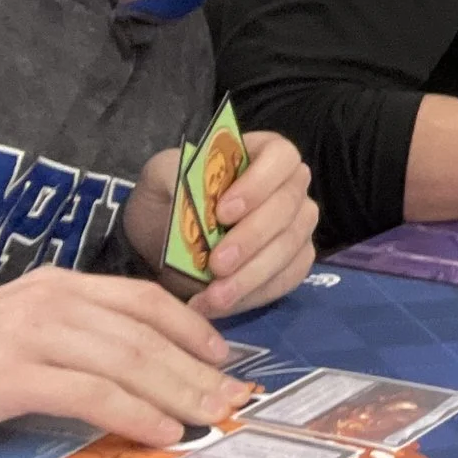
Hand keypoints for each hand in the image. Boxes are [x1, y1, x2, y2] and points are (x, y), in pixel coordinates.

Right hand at [0, 266, 252, 457]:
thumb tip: (145, 363)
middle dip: (198, 368)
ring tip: (214, 418)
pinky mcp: (9, 377)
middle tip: (238, 398)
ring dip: (179, 392)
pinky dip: (134, 413)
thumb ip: (77, 335)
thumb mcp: (26, 332)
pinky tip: (164, 432)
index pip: (143, 299)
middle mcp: (50, 301)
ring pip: (126, 361)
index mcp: (58, 285)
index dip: (192, 328)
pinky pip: (89, 394)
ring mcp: (29, 335)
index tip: (226, 358)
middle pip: (144, 334)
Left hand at [122, 133, 318, 318]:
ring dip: (253, 275)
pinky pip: (289, 278)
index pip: (281, 158)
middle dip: (253, 239)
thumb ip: (173, 175)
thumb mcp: (160, 177)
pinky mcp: (294, 262)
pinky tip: (221, 305)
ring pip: (292, 248)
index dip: (259, 184)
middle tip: (217, 266)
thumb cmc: (168, 198)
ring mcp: (298, 225)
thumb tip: (195, 191)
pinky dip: (256, 295)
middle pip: (289, 208)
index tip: (223, 212)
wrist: (161, 238)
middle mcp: (291, 186)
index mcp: (265, 153)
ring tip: (214, 297)